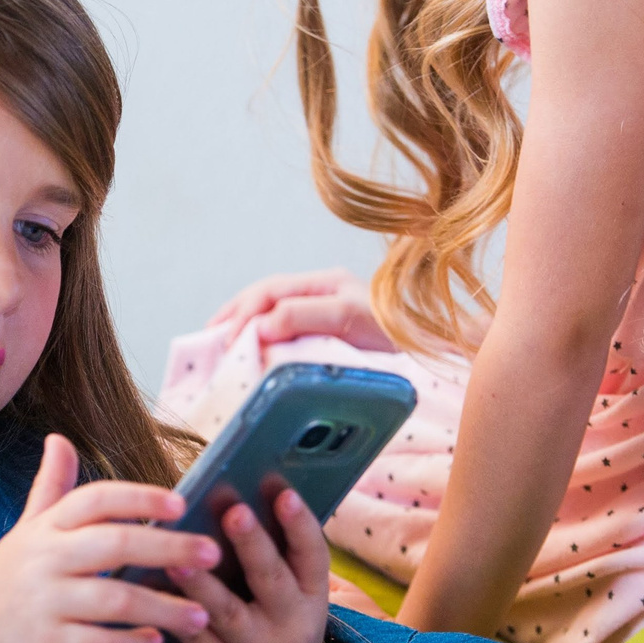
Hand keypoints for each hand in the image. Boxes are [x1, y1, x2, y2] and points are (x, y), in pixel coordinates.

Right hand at [0, 434, 220, 642]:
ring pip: (113, 601)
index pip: (95, 500)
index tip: (180, 504)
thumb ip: (49, 489)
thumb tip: (60, 439)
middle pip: (114, 545)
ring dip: (162, 608)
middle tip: (212, 553)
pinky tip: (156, 642)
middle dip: (168, 548)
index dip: (138, 498)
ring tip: (202, 615)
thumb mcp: (23, 533)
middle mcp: (43, 560)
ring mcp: (41, 602)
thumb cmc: (4, 584)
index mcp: (45, 529)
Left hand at [168, 487, 338, 642]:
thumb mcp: (294, 600)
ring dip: (202, 583)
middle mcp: (291, 624)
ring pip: (227, 613)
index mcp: (311, 597)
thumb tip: (233, 495)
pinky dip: (173, 611)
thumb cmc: (277, 630)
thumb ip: (274, 558)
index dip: (300, 524)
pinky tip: (151, 587)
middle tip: (235, 512)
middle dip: (253, 545)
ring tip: (178, 557)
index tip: (285, 492)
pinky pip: (193, 637)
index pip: (314, 557)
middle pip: (272, 580)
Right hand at [207, 269, 393, 352]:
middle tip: (210, 343)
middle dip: (233, 317)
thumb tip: (257, 326)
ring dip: (243, 330)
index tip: (226, 340)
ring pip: (270, 315)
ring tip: (220, 349)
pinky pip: (284, 335)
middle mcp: (320, 295)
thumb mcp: (347, 318)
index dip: (243, 312)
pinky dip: (261, 344)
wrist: (434, 353)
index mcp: (324, 284)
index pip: (269, 291)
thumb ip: (304, 315)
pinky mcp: (327, 340)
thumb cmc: (394, 334)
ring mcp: (323, 317)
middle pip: (263, 299)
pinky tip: (251, 359)